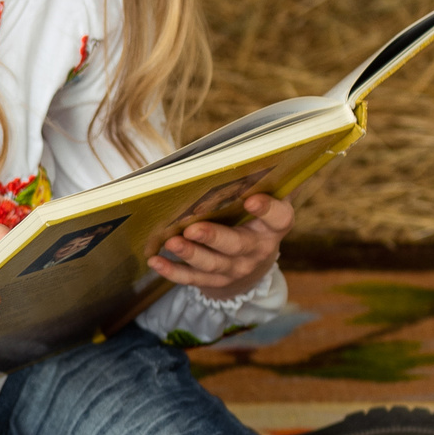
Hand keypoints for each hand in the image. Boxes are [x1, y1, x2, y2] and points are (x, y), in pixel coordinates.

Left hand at [146, 193, 292, 299]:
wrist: (252, 265)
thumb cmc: (254, 221)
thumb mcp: (266, 204)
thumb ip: (263, 182)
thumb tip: (266, 152)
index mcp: (272, 228)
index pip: (278, 219)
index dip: (267, 210)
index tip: (251, 199)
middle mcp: (256, 251)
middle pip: (236, 245)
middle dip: (214, 237)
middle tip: (192, 227)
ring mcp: (234, 269)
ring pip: (212, 264)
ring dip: (190, 254)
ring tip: (171, 242)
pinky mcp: (213, 282)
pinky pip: (192, 278)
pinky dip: (172, 271)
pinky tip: (155, 260)